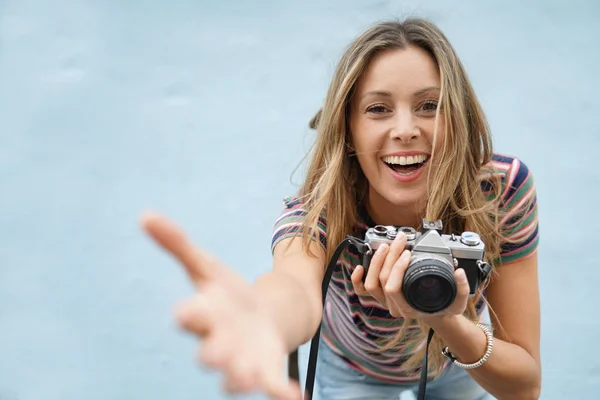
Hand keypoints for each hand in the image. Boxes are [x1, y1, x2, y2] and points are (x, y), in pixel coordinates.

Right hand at [141, 212, 300, 399]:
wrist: (259, 316)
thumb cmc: (225, 294)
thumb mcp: (206, 266)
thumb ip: (178, 244)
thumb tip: (145, 215)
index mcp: (204, 314)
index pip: (191, 316)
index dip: (188, 314)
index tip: (184, 313)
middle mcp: (219, 342)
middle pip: (210, 352)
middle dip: (212, 353)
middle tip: (214, 356)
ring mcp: (242, 359)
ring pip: (235, 376)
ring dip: (240, 379)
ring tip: (249, 380)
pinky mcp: (265, 369)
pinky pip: (271, 385)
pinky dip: (280, 393)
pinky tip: (295, 397)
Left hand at [350, 231, 469, 321]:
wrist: (436, 315)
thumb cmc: (444, 307)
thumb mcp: (458, 301)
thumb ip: (463, 289)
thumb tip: (459, 272)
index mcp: (410, 308)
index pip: (395, 288)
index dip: (398, 268)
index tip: (408, 252)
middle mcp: (395, 307)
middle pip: (383, 280)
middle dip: (390, 256)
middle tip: (400, 240)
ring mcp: (386, 302)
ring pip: (371, 283)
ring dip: (376, 262)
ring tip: (386, 245)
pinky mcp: (381, 296)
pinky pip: (363, 291)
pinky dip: (357, 280)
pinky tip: (360, 266)